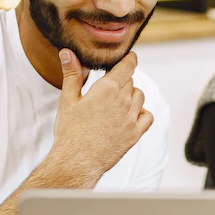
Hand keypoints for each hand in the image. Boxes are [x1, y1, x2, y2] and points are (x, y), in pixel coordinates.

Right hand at [49, 49, 153, 182]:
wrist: (76, 161)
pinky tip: (130, 115)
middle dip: (122, 80)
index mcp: (107, 88)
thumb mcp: (67, 99)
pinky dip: (142, 113)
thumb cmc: (70, 131)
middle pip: (131, 81)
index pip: (128, 65)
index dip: (129, 59)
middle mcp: (123, 101)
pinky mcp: (135, 134)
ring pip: (139, 96)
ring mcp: (131, 118)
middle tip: (109, 87)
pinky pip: (147, 116)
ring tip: (117, 101)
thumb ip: (72, 74)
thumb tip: (67, 52)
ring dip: (131, 95)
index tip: (129, 57)